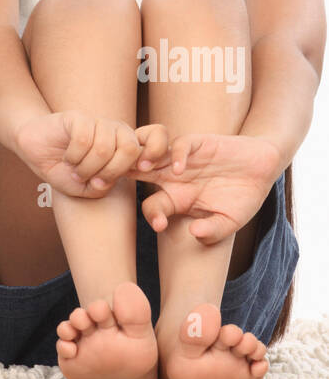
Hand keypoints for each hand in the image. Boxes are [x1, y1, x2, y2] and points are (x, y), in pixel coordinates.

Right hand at [13, 112, 169, 197]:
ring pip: (104, 148)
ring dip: (86, 168)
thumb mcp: (86, 188)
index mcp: (124, 145)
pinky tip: (67, 157)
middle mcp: (114, 130)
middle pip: (129, 148)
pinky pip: (84, 139)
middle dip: (110, 172)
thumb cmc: (64, 169)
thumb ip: (102, 188)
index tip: (144, 170)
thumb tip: (106, 181)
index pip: (156, 138)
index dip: (156, 152)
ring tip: (76, 171)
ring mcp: (96, 122)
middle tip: (94, 179)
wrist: (35, 150)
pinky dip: (74, 156)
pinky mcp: (77, 117)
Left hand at [127, 133, 282, 242]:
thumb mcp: (230, 222)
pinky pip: (180, 144)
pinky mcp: (198, 144)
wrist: (262, 169)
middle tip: (116, 180)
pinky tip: (179, 168)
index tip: (160, 226)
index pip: (152, 207)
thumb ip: (214, 231)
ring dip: (145, 158)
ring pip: (153, 153)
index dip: (151, 216)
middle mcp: (174, 178)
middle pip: (140, 174)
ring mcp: (184, 159)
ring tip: (142, 168)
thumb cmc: (242, 198)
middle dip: (125, 175)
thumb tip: (195, 234)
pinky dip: (178, 154)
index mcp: (177, 199)